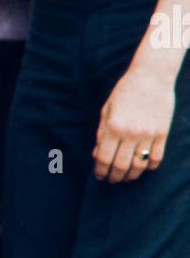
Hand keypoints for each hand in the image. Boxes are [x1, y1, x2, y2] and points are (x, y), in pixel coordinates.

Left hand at [93, 64, 173, 182]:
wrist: (151, 77)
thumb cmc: (125, 92)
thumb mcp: (107, 110)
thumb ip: (101, 134)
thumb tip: (96, 155)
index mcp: (113, 127)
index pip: (103, 159)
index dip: (100, 171)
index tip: (99, 176)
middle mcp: (130, 133)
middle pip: (120, 166)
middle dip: (114, 177)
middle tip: (112, 180)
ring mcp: (148, 135)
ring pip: (138, 166)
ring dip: (131, 175)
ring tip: (126, 177)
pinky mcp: (162, 134)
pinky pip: (156, 159)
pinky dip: (149, 167)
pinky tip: (143, 166)